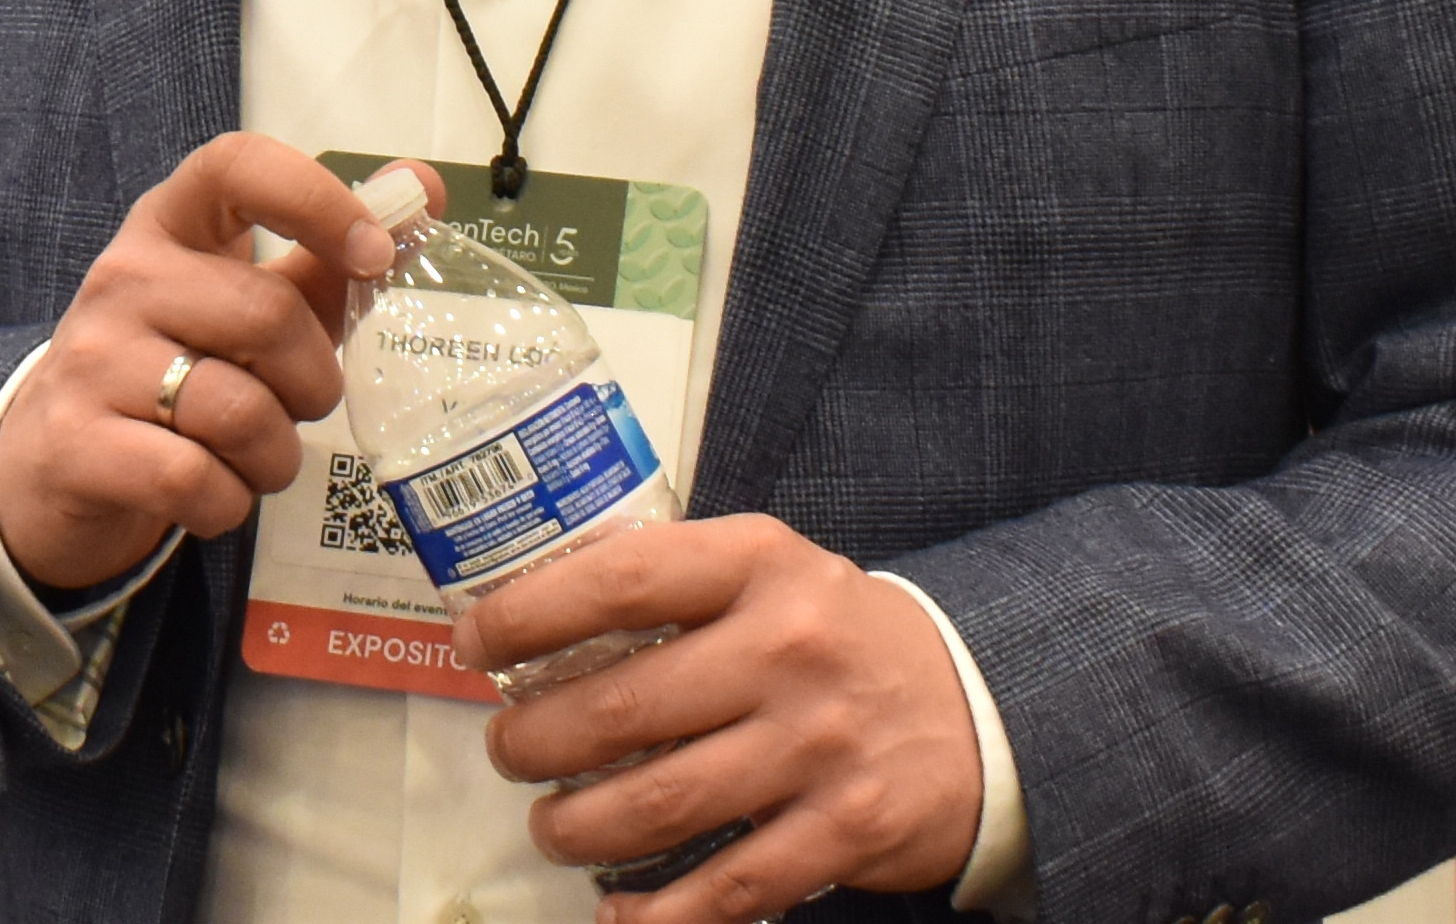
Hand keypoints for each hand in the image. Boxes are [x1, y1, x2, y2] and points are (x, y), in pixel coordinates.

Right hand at [0, 133, 397, 594]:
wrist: (52, 457)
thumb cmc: (172, 366)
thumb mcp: (240, 303)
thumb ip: (327, 257)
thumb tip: (420, 187)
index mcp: (169, 225)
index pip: (237, 167)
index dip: (317, 200)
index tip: (374, 254)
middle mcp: (123, 277)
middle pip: (266, 314)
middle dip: (313, 381)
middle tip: (300, 406)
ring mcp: (92, 360)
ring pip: (238, 411)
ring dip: (275, 456)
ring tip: (255, 457)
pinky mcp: (78, 443)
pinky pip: (195, 480)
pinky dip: (228, 503)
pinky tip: (211, 492)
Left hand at [464, 520, 982, 916]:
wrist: (980, 706)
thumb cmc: (839, 638)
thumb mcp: (769, 572)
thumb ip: (671, 582)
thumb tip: (530, 612)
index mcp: (759, 566)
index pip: (621, 579)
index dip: (529, 613)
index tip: (475, 640)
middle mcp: (789, 650)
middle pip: (622, 710)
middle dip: (536, 744)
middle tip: (509, 754)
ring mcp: (818, 746)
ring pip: (658, 806)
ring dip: (577, 828)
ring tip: (553, 826)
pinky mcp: (845, 831)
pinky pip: (727, 887)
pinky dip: (656, 913)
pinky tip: (618, 912)